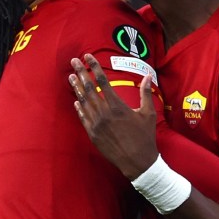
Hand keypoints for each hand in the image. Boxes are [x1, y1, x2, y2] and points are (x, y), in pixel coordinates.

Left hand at [69, 54, 157, 179]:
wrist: (137, 161)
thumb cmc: (145, 137)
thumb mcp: (148, 113)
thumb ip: (145, 93)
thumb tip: (147, 76)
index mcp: (118, 105)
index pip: (102, 80)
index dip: (94, 67)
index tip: (87, 57)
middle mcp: (104, 113)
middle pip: (89, 88)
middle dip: (81, 72)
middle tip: (73, 61)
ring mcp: (96, 124)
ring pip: (83, 101)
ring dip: (76, 88)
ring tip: (70, 76)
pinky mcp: (92, 134)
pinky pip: (83, 118)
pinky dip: (78, 108)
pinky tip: (75, 100)